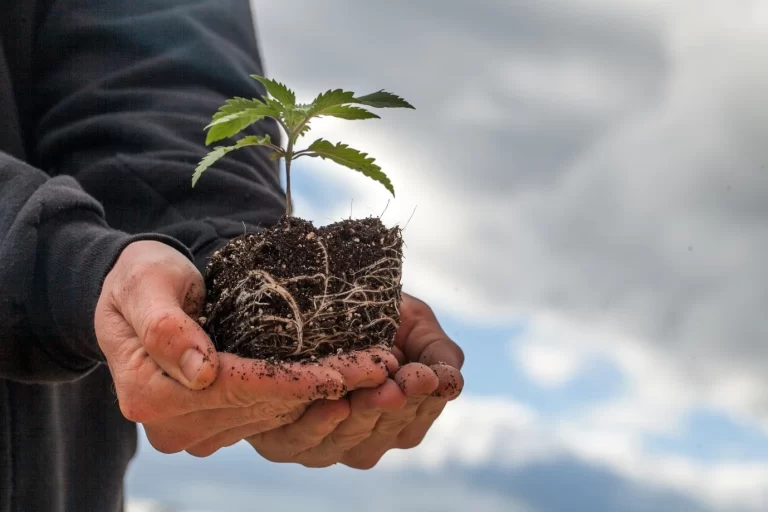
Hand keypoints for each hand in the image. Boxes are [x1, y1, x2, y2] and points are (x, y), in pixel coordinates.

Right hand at [95, 241, 392, 455]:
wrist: (135, 292)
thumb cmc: (140, 278)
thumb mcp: (144, 286)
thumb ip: (165, 328)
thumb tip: (202, 374)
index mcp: (150, 394)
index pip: (238, 388)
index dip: (295, 381)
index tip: (347, 371)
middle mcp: (174, 425)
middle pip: (265, 405)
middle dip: (328, 386)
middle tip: (383, 364)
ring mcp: (196, 430)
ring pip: (275, 414)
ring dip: (328, 394)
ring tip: (377, 368)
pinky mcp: (216, 423)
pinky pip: (271, 413)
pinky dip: (309, 395)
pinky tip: (349, 377)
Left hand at [246, 293, 463, 467]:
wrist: (313, 297)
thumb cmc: (373, 312)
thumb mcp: (414, 324)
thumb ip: (439, 354)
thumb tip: (453, 383)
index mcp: (400, 416)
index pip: (416, 417)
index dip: (424, 400)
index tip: (427, 376)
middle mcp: (368, 436)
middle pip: (387, 431)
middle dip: (398, 405)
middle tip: (408, 380)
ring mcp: (330, 443)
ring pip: (353, 442)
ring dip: (367, 415)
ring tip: (378, 390)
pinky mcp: (286, 442)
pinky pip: (305, 444)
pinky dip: (320, 427)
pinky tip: (334, 404)